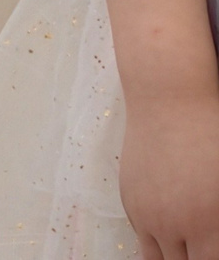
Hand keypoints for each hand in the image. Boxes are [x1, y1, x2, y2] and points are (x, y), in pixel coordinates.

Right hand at [121, 90, 218, 259]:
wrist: (171, 97)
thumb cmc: (214, 133)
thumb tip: (216, 241)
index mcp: (210, 224)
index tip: (213, 254)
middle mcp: (175, 225)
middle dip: (194, 259)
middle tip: (203, 251)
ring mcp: (148, 213)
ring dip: (173, 258)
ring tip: (185, 251)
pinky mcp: (130, 201)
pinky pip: (142, 238)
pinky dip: (158, 243)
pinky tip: (173, 234)